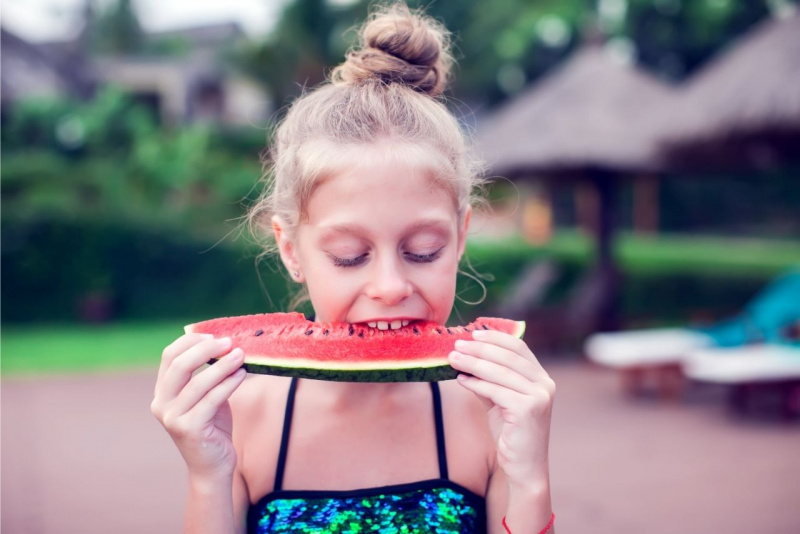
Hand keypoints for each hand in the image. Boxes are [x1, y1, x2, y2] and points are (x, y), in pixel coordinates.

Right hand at [151, 334, 246, 481]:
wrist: (213, 466)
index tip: (214, 334)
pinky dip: (228, 384)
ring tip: (241, 355)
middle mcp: (162, 403)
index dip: (191, 341)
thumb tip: (228, 343)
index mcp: (162, 391)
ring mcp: (173, 418)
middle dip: (206, 349)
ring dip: (222, 365)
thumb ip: (209, 373)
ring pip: (198, 382)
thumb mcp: (207, 394)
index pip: (169, 356)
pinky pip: (212, 399)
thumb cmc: (213, 426)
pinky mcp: (190, 429)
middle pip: (179, 365)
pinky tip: (242, 374)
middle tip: (229, 342)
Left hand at [448, 330, 554, 486]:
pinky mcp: (528, 409)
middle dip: (479, 348)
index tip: (473, 333)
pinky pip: (495, 390)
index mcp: (542, 378)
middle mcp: (545, 384)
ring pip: (499, 371)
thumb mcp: (500, 401)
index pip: (519, 347)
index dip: (496, 338)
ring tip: (452, 358)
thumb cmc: (511, 433)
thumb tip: (466, 357)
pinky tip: (461, 380)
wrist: (524, 467)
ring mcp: (539, 396)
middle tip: (456, 344)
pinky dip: (475, 383)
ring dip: (472, 363)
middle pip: (508, 356)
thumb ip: (489, 379)